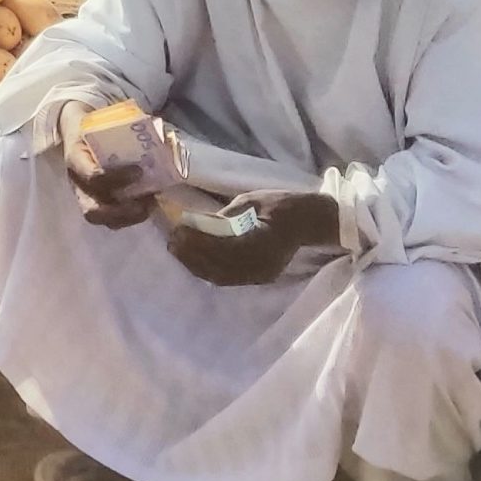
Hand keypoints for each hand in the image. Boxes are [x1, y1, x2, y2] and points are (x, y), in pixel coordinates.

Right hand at [57, 101, 159, 228]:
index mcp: (75, 158)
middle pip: (92, 210)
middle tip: (144, 203)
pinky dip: (129, 217)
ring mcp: (83, 195)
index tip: (139, 171)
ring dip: (128, 218)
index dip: (116, 179)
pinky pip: (109, 219)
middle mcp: (77, 183)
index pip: (92, 177)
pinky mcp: (94, 201)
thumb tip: (164, 138)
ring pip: (101, 219)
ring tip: (149, 205)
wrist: (75, 128)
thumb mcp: (102, 119)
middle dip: (121, 212)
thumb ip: (129, 126)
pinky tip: (147, 205)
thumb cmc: (92, 125)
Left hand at [165, 192, 333, 286]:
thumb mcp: (250, 201)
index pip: (223, 249)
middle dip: (192, 255)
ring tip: (176, 249)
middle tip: (172, 240)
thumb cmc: (280, 204)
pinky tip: (193, 260)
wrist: (308, 220)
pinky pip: (228, 279)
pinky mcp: (258, 278)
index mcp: (264, 243)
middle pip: (219, 267)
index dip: (198, 242)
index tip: (178, 229)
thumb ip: (225, 215)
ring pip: (221, 277)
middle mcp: (262, 266)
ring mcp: (261, 275)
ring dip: (196, 265)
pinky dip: (207, 271)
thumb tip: (197, 223)